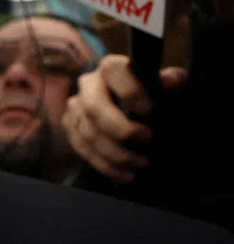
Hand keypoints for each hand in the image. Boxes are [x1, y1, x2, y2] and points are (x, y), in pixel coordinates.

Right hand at [62, 55, 187, 182]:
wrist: (125, 108)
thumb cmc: (149, 96)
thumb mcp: (162, 87)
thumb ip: (170, 82)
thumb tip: (172, 81)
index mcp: (111, 69)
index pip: (113, 70)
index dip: (128, 89)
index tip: (148, 108)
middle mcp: (88, 84)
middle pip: (93, 106)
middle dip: (119, 128)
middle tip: (147, 139)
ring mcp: (75, 106)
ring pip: (88, 132)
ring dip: (116, 153)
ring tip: (141, 163)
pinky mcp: (70, 126)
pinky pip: (82, 149)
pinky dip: (105, 165)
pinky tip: (125, 173)